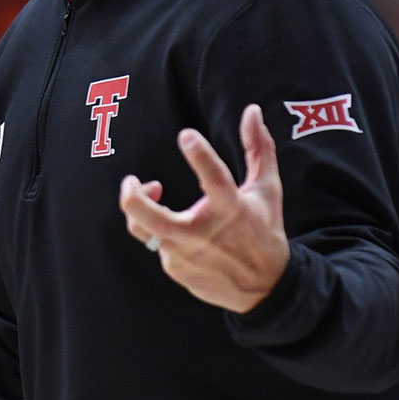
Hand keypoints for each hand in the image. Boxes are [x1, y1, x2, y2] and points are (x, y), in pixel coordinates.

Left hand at [119, 104, 290, 313]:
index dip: (200, 155)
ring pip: (145, 231)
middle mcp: (203, 234)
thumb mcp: (267, 189)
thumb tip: (251, 110)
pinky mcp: (176, 269)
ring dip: (138, 209)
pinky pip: (159, 245)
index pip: (214, 179)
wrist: (264, 288)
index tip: (186, 135)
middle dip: (134, 198)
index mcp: (231, 210)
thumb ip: (259, 148)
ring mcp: (185, 254)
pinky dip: (164, 231)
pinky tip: (179, 227)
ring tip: (147, 191)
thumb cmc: (264, 230)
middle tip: (130, 180)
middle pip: (154, 218)